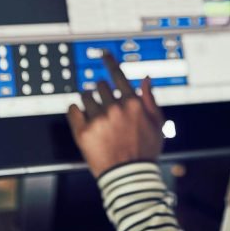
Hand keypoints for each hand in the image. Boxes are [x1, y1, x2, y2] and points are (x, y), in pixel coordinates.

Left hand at [67, 51, 164, 177]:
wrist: (129, 176)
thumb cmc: (146, 150)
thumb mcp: (157, 123)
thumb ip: (150, 99)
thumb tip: (145, 78)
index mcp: (132, 103)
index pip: (117, 75)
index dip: (109, 61)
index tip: (103, 54)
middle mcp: (114, 108)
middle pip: (100, 86)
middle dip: (102, 93)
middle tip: (105, 107)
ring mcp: (98, 120)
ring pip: (85, 96)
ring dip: (89, 101)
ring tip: (95, 115)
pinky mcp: (83, 132)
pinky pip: (72, 109)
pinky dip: (76, 111)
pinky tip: (82, 119)